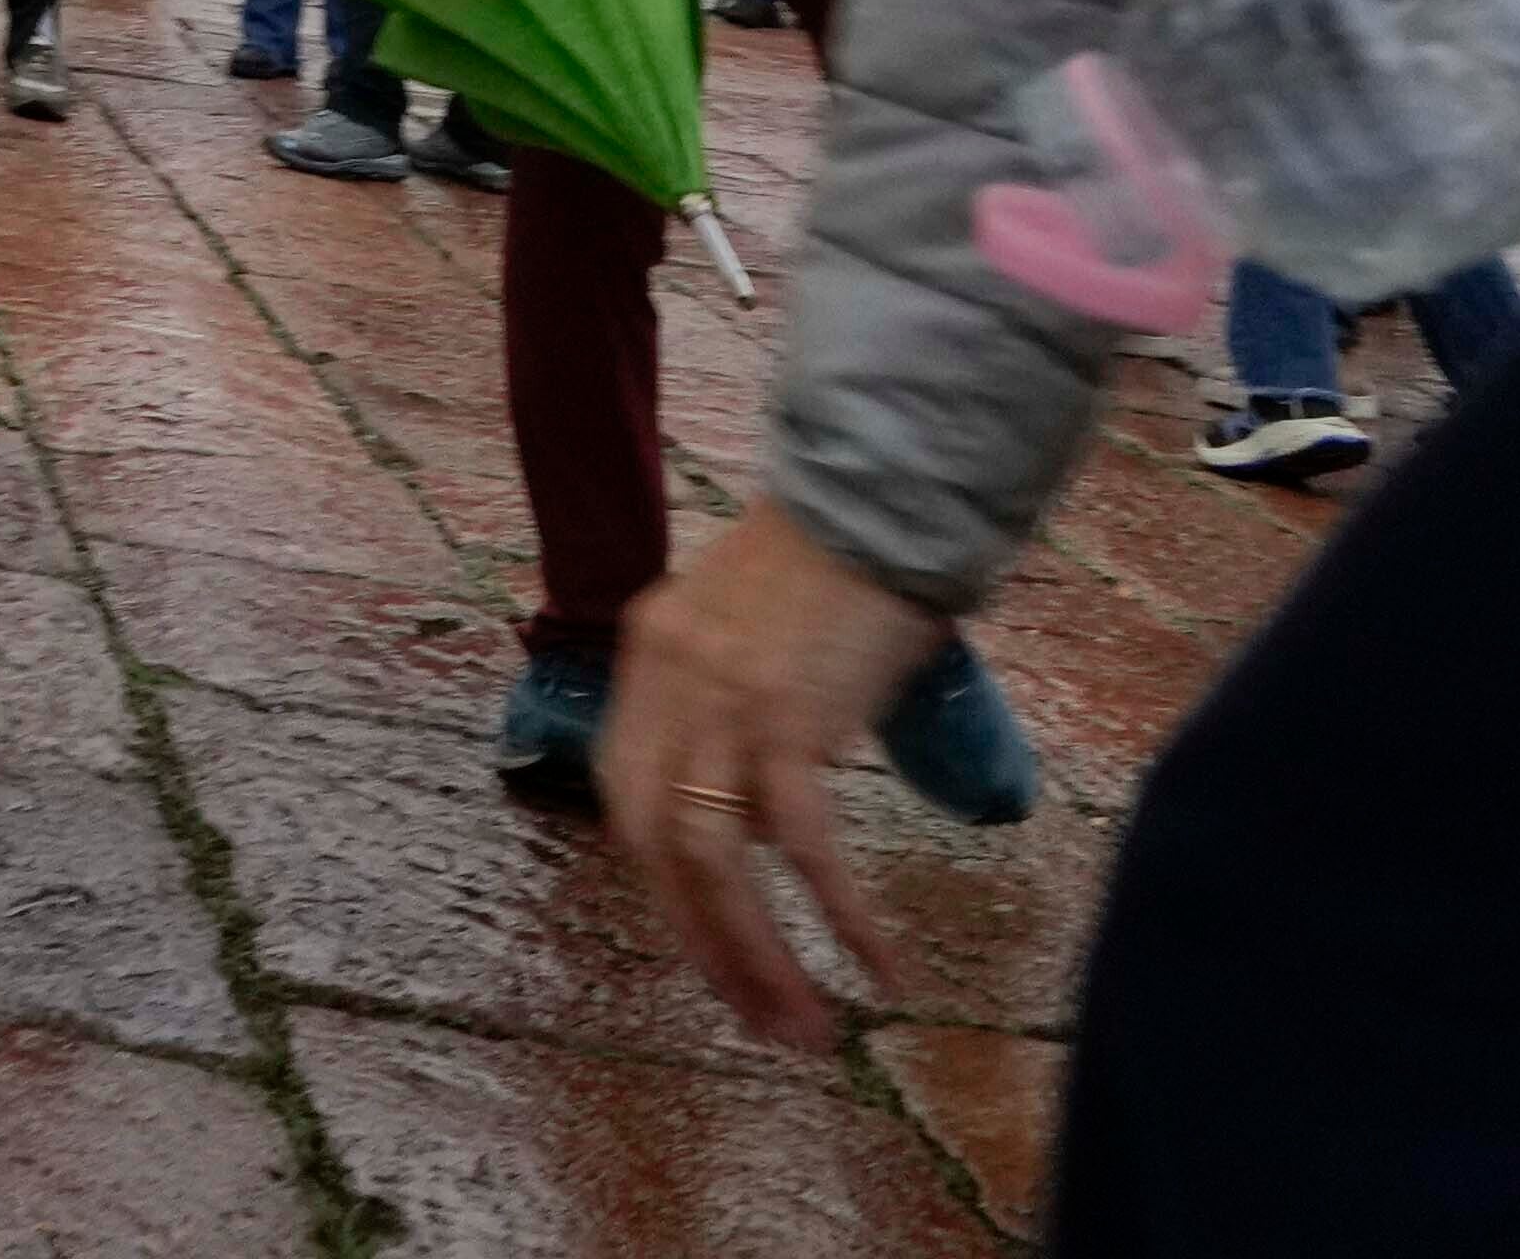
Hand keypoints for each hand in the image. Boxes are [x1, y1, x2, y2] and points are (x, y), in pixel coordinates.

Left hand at [590, 504, 943, 1048]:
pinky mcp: (788, 715)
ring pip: (713, 861)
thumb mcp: (751, 627)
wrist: (887, 491)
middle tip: (760, 1022)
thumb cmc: (839, 563)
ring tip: (809, 1027)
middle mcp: (667, 681)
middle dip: (706, 948)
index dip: (668, 887)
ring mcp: (720, 699)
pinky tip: (883, 970)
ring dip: (760, 957)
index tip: (716, 954)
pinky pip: (804, 845)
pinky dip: (841, 916)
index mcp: (650, 656)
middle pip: (656, 846)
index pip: (632, 801)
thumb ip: (736, 701)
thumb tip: (767, 802)